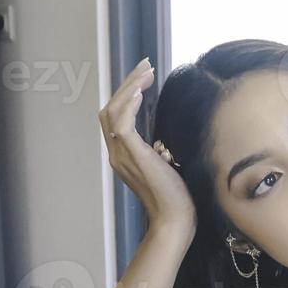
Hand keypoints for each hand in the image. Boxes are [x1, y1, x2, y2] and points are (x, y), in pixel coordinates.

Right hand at [98, 57, 196, 231]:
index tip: (144, 77)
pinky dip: (129, 104)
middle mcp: (117, 154)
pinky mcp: (132, 157)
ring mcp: (121, 156)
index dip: (127, 94)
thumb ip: (161, 151)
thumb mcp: (168, 166)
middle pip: (109, 109)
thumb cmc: (178, 198)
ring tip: (145, 72)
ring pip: (112, 112)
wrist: (176, 220)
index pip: (116, 117)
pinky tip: (142, 91)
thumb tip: (167, 140)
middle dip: (127, 84)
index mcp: (124, 156)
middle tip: (145, 66)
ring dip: (128, 88)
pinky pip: (121, 124)